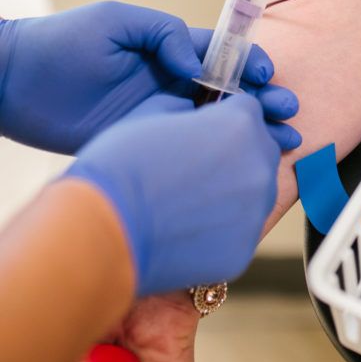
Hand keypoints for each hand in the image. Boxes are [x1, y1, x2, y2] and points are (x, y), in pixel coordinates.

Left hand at [0, 1, 301, 153]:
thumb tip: (198, 64)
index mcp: (169, 50)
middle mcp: (170, 84)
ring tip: (284, 140)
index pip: (222, 56)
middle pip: (230, 94)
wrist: (13, 83)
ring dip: (249, 131)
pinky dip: (215, 158)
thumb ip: (163, 34)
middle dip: (263, 101)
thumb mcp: (117, 22)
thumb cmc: (61, 43)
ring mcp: (158, 116)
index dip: (250, 64)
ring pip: (214, 126)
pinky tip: (240, 164)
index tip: (267, 75)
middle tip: (288, 112)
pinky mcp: (141, 145)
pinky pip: (185, 152)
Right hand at [64, 91, 280, 293]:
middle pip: (259, 151)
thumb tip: (195, 119)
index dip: (223, 118)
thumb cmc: (119, 164)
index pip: (249, 111)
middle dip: (234, 154)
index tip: (203, 131)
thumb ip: (187, 111)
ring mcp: (255, 211)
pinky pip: (238, 232)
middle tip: (195, 168)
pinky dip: (219, 230)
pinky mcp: (243, 250)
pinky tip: (185, 230)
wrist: (101, 228)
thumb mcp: (152, 115)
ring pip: (254, 194)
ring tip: (187, 202)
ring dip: (231, 193)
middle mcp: (258, 165)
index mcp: (240, 123)